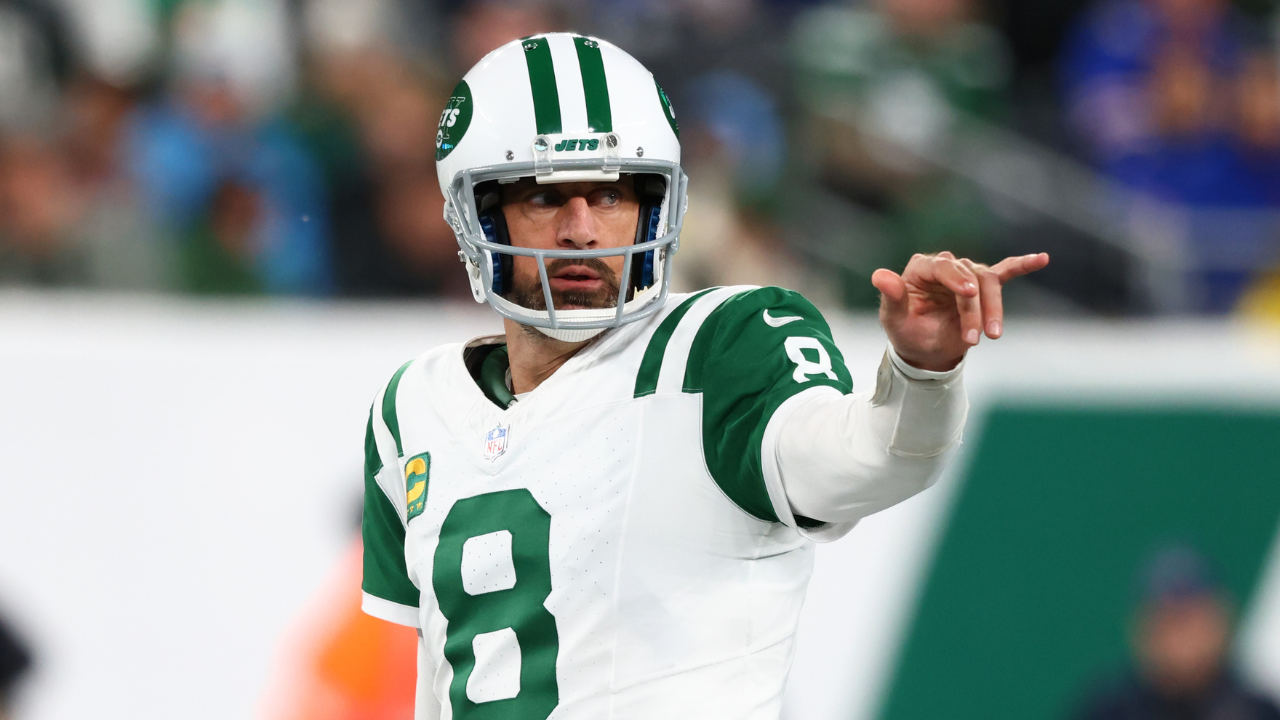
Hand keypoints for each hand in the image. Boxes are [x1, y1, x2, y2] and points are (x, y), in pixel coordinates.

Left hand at [872, 251, 1049, 371]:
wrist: (925, 351)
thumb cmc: (907, 333)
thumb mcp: (893, 319)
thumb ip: (891, 297)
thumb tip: (879, 275)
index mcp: (921, 268)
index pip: (942, 266)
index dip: (956, 279)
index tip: (968, 294)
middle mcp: (945, 265)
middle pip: (969, 277)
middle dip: (975, 308)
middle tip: (975, 338)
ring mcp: (966, 275)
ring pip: (988, 283)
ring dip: (994, 308)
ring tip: (993, 336)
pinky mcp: (982, 287)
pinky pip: (1004, 272)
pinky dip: (1022, 265)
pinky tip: (1041, 259)